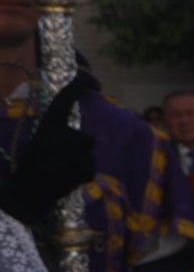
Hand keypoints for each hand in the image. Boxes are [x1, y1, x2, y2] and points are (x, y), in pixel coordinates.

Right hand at [0, 73, 95, 225]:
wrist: (25, 193)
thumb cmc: (33, 166)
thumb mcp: (43, 142)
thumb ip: (62, 136)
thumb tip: (86, 136)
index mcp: (47, 125)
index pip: (63, 99)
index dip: (77, 84)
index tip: (88, 78)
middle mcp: (60, 135)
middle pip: (88, 139)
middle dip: (79, 150)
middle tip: (59, 160)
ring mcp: (72, 152)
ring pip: (90, 156)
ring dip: (80, 164)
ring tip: (60, 170)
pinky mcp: (80, 169)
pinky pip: (90, 170)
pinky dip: (82, 176)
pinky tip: (65, 180)